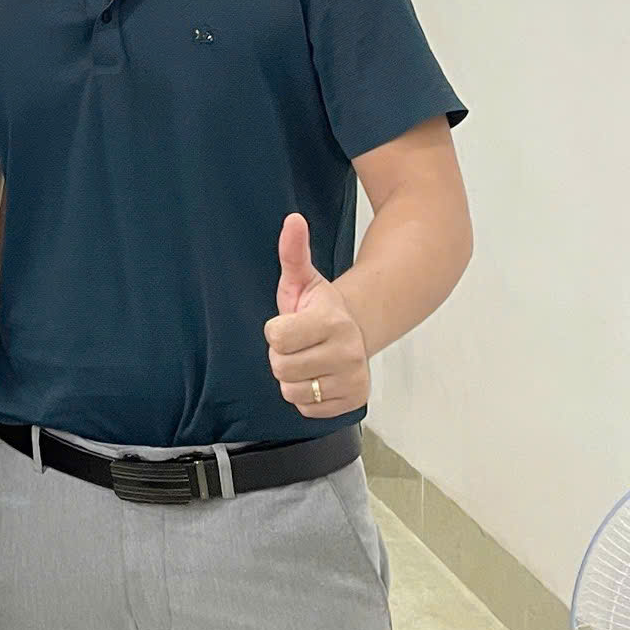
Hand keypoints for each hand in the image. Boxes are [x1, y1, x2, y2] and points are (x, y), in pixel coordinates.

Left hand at [266, 215, 369, 418]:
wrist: (353, 332)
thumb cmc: (318, 307)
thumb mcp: (303, 280)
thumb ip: (293, 252)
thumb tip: (292, 220)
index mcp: (332, 322)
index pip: (278, 337)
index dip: (275, 331)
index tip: (288, 324)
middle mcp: (348, 353)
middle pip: (281, 367)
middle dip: (282, 355)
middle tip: (298, 344)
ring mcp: (353, 380)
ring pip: (292, 391)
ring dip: (293, 378)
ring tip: (307, 360)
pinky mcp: (352, 402)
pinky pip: (307, 409)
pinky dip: (307, 397)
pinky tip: (318, 377)